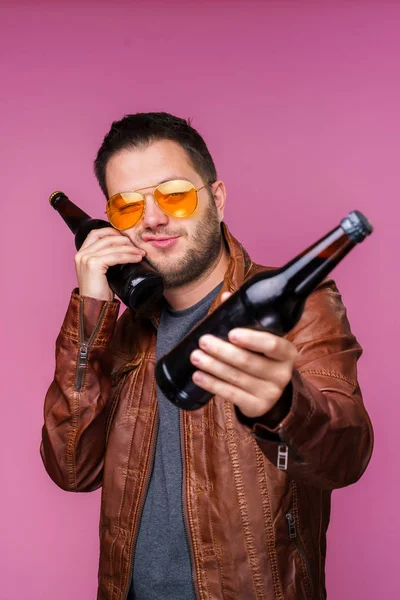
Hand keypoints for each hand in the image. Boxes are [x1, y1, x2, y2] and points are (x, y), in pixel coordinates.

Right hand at [74, 227, 145, 300]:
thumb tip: (125, 249)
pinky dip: (128, 256)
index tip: (126, 237)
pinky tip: (137, 259)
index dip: (112, 231)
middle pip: (106, 237)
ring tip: (141, 253)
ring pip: (112, 246)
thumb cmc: (99, 293)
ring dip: (129, 248)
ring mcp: (86, 258)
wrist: (93, 308)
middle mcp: (81, 254)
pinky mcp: (93, 264)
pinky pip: (115, 256)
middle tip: (137, 247)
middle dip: (124, 240)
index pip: (96, 234)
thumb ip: (106, 259)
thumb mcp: (101, 272)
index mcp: (81, 254)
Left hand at [190, 292, 297, 418]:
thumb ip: (246, 319)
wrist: (270, 392)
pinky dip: (212, 384)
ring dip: (213, 366)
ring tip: (195, 356)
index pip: (273, 345)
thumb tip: (226, 297)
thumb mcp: (261, 342)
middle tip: (203, 341)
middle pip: (248, 361)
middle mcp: (282, 374)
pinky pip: (231, 395)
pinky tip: (198, 376)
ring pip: (236, 378)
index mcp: (286, 353)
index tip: (231, 332)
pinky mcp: (257, 407)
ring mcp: (270, 393)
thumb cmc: (262, 358)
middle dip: (222, 351)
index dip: (252, 340)